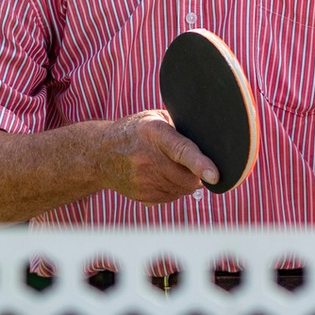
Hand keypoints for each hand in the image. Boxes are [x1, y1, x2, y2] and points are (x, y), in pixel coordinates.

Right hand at [97, 110, 216, 203]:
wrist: (100, 154)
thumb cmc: (134, 132)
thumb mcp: (154, 118)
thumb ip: (179, 126)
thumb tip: (208, 139)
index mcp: (153, 133)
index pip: (181, 151)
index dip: (200, 164)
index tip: (215, 175)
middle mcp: (146, 159)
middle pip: (187, 177)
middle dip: (197, 173)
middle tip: (192, 163)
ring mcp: (143, 181)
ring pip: (182, 190)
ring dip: (186, 181)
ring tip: (171, 165)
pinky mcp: (142, 196)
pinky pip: (172, 197)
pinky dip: (174, 189)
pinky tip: (162, 175)